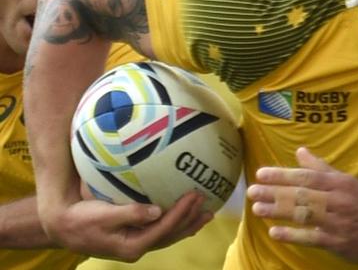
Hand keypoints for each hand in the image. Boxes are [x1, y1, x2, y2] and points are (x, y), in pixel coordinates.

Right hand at [43, 191, 212, 261]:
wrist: (64, 226)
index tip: (194, 195)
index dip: (181, 213)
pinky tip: (185, 218)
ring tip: (206, 213)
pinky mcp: (134, 236)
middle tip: (208, 204)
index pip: (164, 229)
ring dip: (188, 223)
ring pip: (168, 235)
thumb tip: (157, 211)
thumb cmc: (82, 218)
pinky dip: (175, 224)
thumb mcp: (104, 215)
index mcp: (132, 245)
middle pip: (171, 234)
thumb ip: (131, 213)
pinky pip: (161, 231)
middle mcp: (137, 247)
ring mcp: (136, 243)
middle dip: (190, 219)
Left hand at [247, 147, 357, 263]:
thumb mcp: (346, 181)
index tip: (261, 174)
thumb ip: (321, 168)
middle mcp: (337, 200)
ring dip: (278, 211)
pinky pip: (311, 238)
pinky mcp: (335, 242)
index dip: (283, 175)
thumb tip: (300, 151)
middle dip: (275, 192)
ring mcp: (336, 222)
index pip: (306, 177)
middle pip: (302, 195)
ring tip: (257, 209)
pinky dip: (292, 235)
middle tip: (252, 191)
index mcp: (338, 183)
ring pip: (304, 215)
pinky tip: (274, 232)